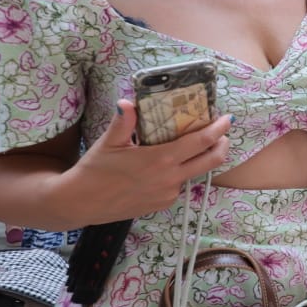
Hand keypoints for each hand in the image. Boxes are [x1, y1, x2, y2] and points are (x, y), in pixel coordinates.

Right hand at [64, 100, 232, 221]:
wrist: (80, 203)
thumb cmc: (94, 170)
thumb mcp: (109, 142)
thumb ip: (124, 121)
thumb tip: (127, 101)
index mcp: (161, 159)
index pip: (201, 142)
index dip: (218, 129)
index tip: (227, 119)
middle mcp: (171, 178)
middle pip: (212, 161)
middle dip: (222, 145)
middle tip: (222, 133)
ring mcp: (168, 194)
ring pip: (194, 174)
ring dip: (198, 160)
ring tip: (191, 147)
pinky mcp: (162, 205)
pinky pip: (178, 186)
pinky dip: (179, 174)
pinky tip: (166, 167)